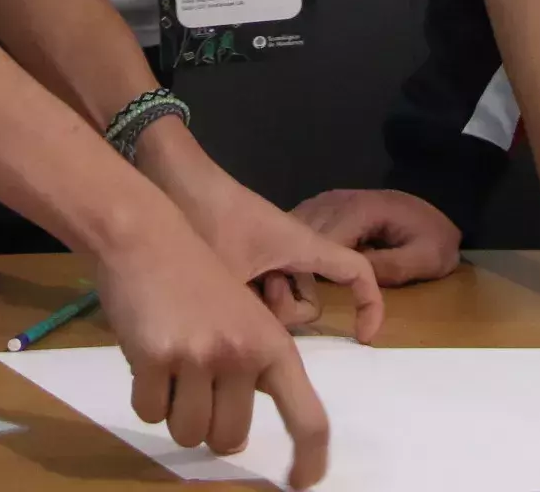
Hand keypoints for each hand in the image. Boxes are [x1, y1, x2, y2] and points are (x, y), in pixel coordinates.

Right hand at [92, 210, 339, 488]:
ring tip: (169, 366)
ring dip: (173, 413)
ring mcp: (198, 355)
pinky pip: (148, 413)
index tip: (300, 483)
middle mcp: (242, 353)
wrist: (145, 235)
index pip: (308, 418)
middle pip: (229, 438)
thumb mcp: (244, 317)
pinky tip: (145, 355)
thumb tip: (235, 432)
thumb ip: (251, 369)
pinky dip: (143, 395)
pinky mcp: (155, 356)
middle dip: (207, 424)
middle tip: (193, 383)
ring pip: (187, 433)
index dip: (309, 460)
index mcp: (273, 345)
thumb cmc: (194, 279)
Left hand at [145, 146, 385, 339]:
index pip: (357, 272)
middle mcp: (291, 251)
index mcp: (301, 246)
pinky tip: (209, 295)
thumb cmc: (205, 218)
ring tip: (219, 290)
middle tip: (244, 298)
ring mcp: (266, 256)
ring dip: (255, 310)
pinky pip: (257, 292)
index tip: (361, 339)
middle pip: (306, 303)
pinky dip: (241, 300)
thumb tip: (259, 361)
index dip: (370, 305)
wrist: (169, 177)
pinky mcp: (243, 257)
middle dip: (279, 315)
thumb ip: (249, 318)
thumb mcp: (230, 276)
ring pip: (278, 304)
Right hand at [291, 187, 461, 286]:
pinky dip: (297, 247)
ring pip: (295, 230)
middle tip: (305, 297)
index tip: (315, 298)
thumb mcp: (426, 260)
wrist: (438, 216)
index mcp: (361, 210)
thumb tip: (351, 278)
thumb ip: (391, 267)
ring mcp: (328, 200)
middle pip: (301, 235)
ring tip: (302, 285)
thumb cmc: (434, 240)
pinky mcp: (324, 206)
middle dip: (300, 265)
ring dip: (295, 256)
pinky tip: (305, 268)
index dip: (315, 271)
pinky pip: (299, 227)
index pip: (322, 242)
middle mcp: (337, 200)